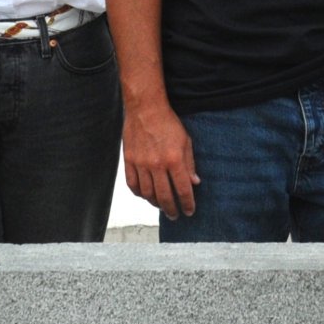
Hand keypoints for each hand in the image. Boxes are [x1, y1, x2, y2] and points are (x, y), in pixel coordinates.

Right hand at [122, 100, 198, 219]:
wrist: (145, 107)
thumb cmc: (168, 122)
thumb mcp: (186, 141)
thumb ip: (190, 163)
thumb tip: (195, 183)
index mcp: (174, 159)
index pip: (183, 190)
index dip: (188, 204)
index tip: (190, 211)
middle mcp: (157, 164)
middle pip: (164, 197)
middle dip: (172, 209)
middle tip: (175, 215)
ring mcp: (141, 163)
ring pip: (147, 194)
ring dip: (155, 204)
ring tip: (161, 206)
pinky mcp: (129, 160)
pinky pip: (132, 184)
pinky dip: (139, 193)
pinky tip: (145, 195)